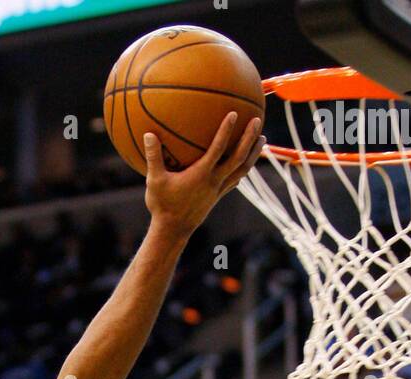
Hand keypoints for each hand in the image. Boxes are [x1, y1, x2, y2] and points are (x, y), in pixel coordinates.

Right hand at [144, 112, 263, 239]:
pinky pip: (235, 180)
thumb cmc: (162, 206)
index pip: (218, 149)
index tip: (234, 113)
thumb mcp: (154, 181)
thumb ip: (153, 157)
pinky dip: (243, 168)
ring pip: (242, 170)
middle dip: (249, 138)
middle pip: (238, 158)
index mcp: (201, 175)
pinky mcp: (217, 196)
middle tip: (257, 120)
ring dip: (253, 154)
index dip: (226, 130)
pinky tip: (246, 161)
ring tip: (262, 139)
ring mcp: (218, 190)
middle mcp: (214, 181)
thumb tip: (148, 134)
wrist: (172, 232)